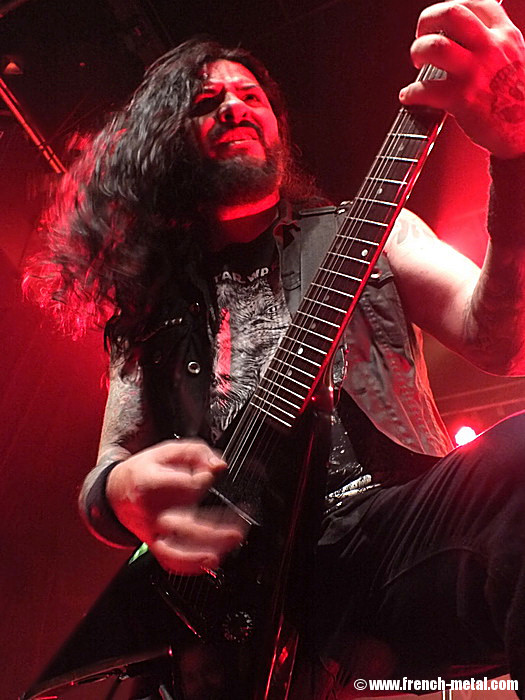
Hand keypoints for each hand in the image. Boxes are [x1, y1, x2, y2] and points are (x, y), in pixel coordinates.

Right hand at [106, 439, 245, 574]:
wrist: (117, 491)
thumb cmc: (145, 470)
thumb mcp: (167, 450)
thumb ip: (196, 453)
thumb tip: (218, 466)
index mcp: (149, 483)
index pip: (181, 486)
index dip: (202, 480)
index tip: (212, 474)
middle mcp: (150, 512)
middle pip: (182, 525)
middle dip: (213, 530)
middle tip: (237, 528)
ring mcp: (152, 531)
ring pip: (175, 550)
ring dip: (203, 553)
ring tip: (227, 548)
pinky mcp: (154, 544)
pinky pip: (169, 560)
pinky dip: (190, 565)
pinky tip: (210, 560)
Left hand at [399, 0, 524, 157]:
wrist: (524, 131)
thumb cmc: (515, 99)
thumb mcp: (514, 58)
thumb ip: (492, 43)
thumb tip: (462, 37)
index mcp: (505, 35)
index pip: (475, 2)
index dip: (450, 5)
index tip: (439, 21)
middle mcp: (490, 48)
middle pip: (451, 13)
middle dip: (427, 20)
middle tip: (420, 36)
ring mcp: (475, 73)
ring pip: (435, 46)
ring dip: (417, 51)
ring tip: (416, 63)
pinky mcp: (461, 100)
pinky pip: (425, 89)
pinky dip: (410, 92)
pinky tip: (408, 96)